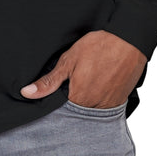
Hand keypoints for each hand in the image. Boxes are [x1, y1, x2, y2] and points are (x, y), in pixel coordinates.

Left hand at [19, 30, 147, 107]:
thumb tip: (27, 93)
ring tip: (85, 86)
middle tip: (72, 88)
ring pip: (90, 113)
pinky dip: (98, 102)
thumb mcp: (68, 60)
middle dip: (70, 106)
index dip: (55, 106)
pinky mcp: (119, 102)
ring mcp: (109, 107)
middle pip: (76, 115)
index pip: (60, 114)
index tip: (53, 99)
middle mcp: (94, 108)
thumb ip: (49, 81)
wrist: (129, 41)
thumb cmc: (99, 47)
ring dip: (84, 105)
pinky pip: (104, 109)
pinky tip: (96, 87)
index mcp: (78, 99)